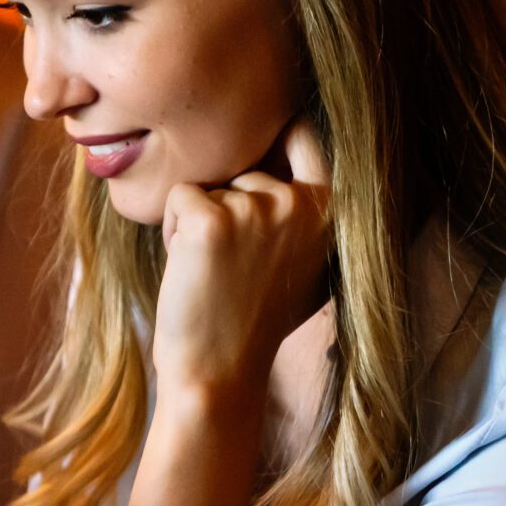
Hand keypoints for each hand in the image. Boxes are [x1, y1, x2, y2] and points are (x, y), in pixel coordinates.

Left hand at [152, 115, 331, 405]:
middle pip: (244, 165)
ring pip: (211, 185)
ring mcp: (257, 207)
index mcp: (331, 210)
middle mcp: (299, 202)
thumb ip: (307, 214)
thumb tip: (294, 148)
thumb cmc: (256, 322)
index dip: (274, 132)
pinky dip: (174, 231)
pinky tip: (192, 270)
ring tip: (214, 272)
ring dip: (201, 221)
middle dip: (229, 202)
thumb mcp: (307, 264)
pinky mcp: (211, 219)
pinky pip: (179, 197)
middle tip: (232, 263)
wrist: (219, 373)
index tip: (263, 134)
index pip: (301, 133)